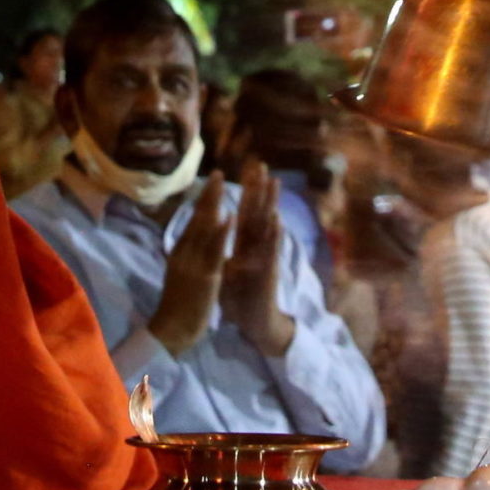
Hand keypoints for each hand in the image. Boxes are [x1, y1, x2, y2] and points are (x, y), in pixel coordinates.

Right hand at [149, 170, 230, 356]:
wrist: (171, 331)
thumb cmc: (178, 303)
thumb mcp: (180, 272)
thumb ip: (187, 254)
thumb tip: (191, 236)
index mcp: (180, 253)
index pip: (192, 221)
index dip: (203, 200)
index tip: (212, 181)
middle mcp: (184, 254)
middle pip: (197, 219)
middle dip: (209, 195)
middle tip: (219, 172)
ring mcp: (193, 264)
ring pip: (205, 229)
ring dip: (215, 205)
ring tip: (223, 184)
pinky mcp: (205, 277)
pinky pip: (215, 252)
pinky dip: (221, 233)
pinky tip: (229, 216)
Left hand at [221, 159, 296, 357]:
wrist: (253, 324)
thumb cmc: (239, 296)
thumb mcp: (225, 270)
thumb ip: (222, 250)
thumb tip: (212, 234)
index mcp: (244, 245)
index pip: (243, 213)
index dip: (243, 192)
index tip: (246, 171)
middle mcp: (256, 248)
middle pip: (257, 213)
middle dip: (259, 189)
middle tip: (262, 165)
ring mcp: (265, 258)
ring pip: (268, 227)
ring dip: (271, 205)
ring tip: (274, 184)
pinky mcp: (269, 273)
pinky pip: (272, 252)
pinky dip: (274, 237)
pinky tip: (277, 221)